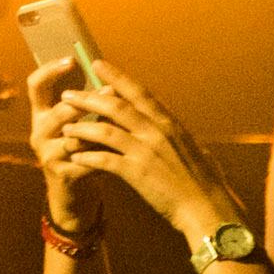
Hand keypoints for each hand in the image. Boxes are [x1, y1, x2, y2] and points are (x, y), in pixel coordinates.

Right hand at [23, 56, 106, 233]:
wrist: (74, 195)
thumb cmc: (83, 153)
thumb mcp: (79, 127)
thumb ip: (87, 107)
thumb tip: (110, 76)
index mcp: (41, 115)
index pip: (36, 85)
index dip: (50, 70)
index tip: (72, 59)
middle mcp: (39, 132)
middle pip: (58, 110)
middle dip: (86, 101)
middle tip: (111, 91)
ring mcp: (47, 154)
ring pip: (74, 136)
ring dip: (99, 129)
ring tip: (121, 122)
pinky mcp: (61, 174)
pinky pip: (86, 160)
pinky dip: (106, 154)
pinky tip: (123, 151)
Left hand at [57, 59, 245, 241]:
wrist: (208, 209)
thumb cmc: (203, 181)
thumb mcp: (190, 147)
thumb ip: (172, 131)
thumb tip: (163, 120)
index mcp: (170, 124)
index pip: (139, 93)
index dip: (117, 77)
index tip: (98, 64)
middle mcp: (157, 132)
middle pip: (114, 106)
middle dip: (88, 98)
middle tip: (68, 94)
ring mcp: (146, 152)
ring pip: (104, 130)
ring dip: (81, 127)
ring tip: (65, 128)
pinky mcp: (137, 173)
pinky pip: (104, 159)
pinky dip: (87, 156)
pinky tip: (76, 156)